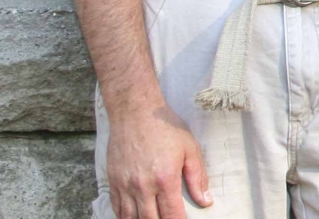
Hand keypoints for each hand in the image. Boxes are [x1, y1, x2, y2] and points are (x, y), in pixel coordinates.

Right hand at [105, 100, 212, 218]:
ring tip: (152, 218)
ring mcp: (125, 185)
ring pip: (131, 218)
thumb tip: (206, 201)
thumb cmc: (165, 127)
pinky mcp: (112, 181)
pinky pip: (117, 208)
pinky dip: (125, 216)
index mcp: (165, 179)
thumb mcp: (189, 148)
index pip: (172, 214)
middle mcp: (143, 186)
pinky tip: (134, 216)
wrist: (135, 111)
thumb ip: (197, 177)